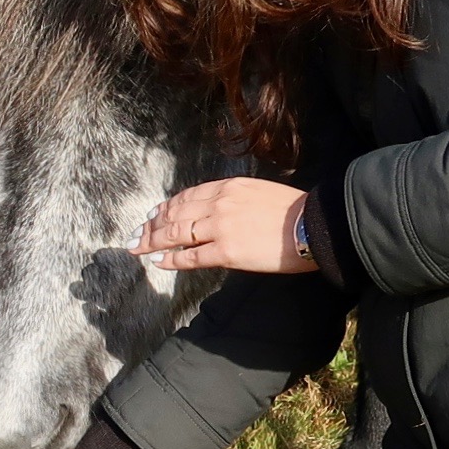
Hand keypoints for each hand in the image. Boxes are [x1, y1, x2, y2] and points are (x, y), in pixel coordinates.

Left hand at [137, 178, 314, 274]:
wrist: (313, 225)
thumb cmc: (293, 211)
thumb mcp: (258, 192)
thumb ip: (234, 200)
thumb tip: (217, 213)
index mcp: (228, 187)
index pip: (187, 196)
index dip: (165, 207)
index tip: (152, 215)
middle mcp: (219, 203)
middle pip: (175, 214)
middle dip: (151, 226)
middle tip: (134, 235)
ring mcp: (221, 227)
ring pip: (176, 234)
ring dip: (152, 241)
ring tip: (137, 248)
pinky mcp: (227, 251)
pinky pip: (191, 256)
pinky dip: (171, 259)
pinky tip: (158, 261)